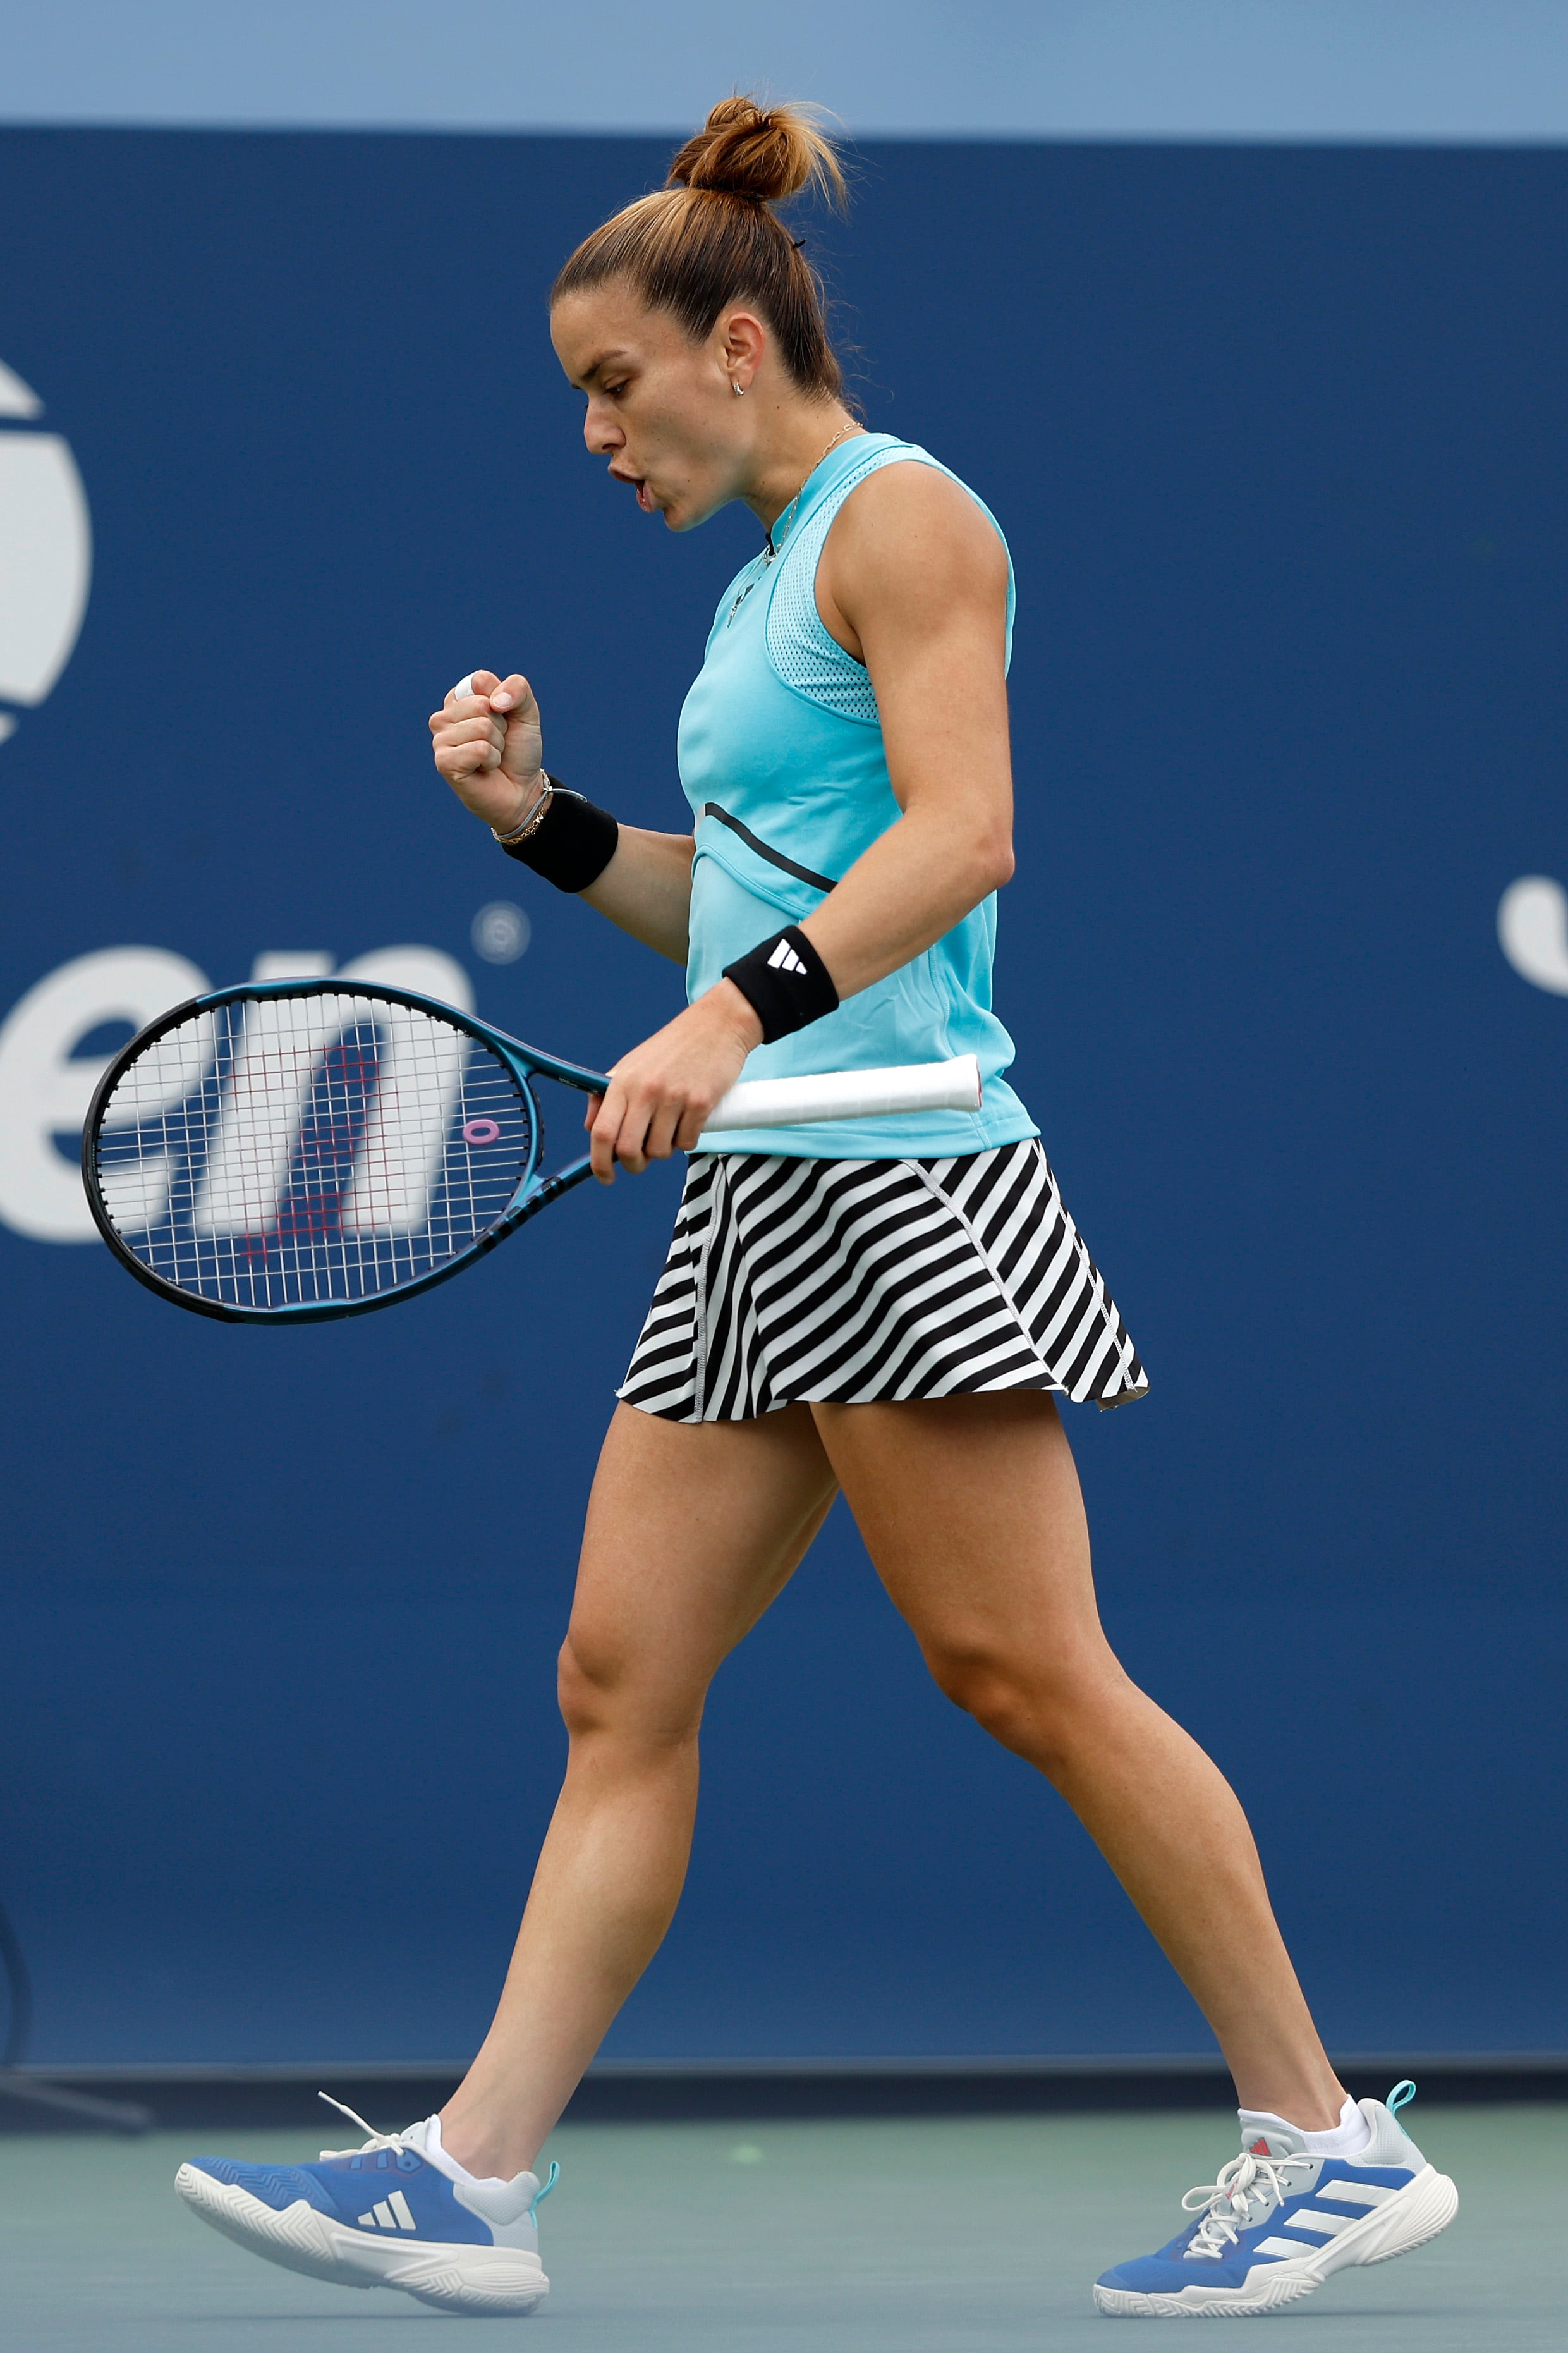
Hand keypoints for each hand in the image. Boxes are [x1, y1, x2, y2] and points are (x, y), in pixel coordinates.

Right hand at [429, 669, 544, 833]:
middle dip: (500, 726)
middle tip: (497, 743)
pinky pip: (479, 749)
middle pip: (481, 705)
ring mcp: (440, 740)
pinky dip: (492, 760)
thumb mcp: (526, 712)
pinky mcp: (444, 762)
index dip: (503, 702)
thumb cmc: (518, 750)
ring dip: (497, 745)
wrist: (523, 789)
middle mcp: (443, 718)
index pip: (480, 680)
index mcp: (458, 699)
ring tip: (491, 757)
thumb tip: (495, 702)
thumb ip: (517, 688)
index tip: (502, 720)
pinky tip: (484, 769)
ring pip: (482, 727)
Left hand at [586, 983, 762, 1180]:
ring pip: (661, 1151)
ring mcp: (675, 1097)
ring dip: (664, 1150)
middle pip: (629, 1149)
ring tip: (670, 1128)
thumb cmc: (672, 1048)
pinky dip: (687, 1140)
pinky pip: (688, 1142)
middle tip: (641, 1159)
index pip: (600, 1132)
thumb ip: (606, 1095)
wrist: (716, 1025)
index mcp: (622, 1081)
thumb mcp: (632, 1064)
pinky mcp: (702, 1102)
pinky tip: (689, 1121)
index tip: (605, 1176)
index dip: (599, 1163)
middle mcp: (645, 1090)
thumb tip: (590, 1128)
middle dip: (634, 1164)